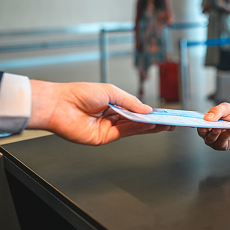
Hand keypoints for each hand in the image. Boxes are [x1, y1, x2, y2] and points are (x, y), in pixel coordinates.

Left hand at [27, 81, 173, 144]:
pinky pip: (125, 133)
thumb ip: (131, 102)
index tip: (163, 113)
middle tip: (170, 121)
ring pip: (134, 128)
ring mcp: (108, 128)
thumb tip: (147, 109)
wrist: (59, 104)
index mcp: (112, 104)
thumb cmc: (78, 93)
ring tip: (165, 123)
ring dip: (150, 126)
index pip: (135, 110)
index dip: (150, 112)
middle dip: (154, 121)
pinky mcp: (104, 138)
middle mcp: (111, 117)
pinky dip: (139, 129)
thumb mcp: (111, 91)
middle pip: (137, 121)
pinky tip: (150, 125)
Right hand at [197, 103, 229, 150]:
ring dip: (214, 134)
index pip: (198, 122)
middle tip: (207, 126)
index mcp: (209, 120)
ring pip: (209, 140)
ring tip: (221, 127)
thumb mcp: (228, 108)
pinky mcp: (224, 146)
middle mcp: (211, 131)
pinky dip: (225, 136)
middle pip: (201, 133)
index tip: (194, 121)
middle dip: (203, 130)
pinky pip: (220, 143)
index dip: (194, 122)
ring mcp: (217, 139)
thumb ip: (217, 110)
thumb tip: (206, 117)